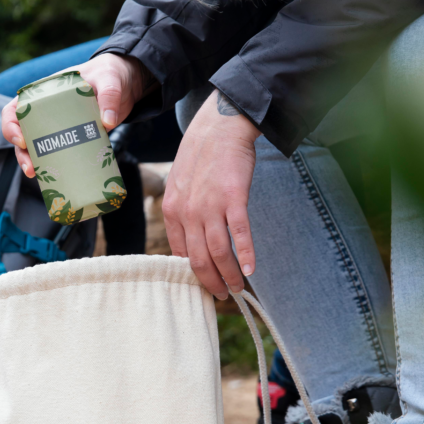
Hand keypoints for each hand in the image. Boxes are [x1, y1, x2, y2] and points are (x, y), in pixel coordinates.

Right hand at [1, 53, 154, 177]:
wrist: (125, 87)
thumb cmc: (109, 75)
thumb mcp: (109, 80)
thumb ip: (110, 95)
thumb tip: (108, 122)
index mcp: (45, 93)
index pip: (16, 108)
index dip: (11, 125)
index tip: (22, 140)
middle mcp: (46, 112)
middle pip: (22, 133)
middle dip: (21, 153)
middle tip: (31, 168)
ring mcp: (58, 128)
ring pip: (36, 148)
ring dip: (33, 164)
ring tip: (36, 176)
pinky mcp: (71, 140)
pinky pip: (56, 156)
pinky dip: (53, 168)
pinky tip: (55, 180)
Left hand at [163, 90, 260, 299]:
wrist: (218, 127)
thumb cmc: (201, 158)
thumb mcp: (179, 188)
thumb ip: (181, 216)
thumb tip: (186, 247)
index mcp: (172, 212)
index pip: (180, 255)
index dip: (192, 275)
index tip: (204, 286)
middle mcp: (188, 212)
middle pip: (198, 260)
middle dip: (211, 283)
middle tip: (222, 296)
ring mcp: (211, 205)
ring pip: (218, 252)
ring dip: (229, 275)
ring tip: (238, 287)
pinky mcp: (234, 197)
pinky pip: (240, 233)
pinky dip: (246, 254)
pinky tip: (251, 269)